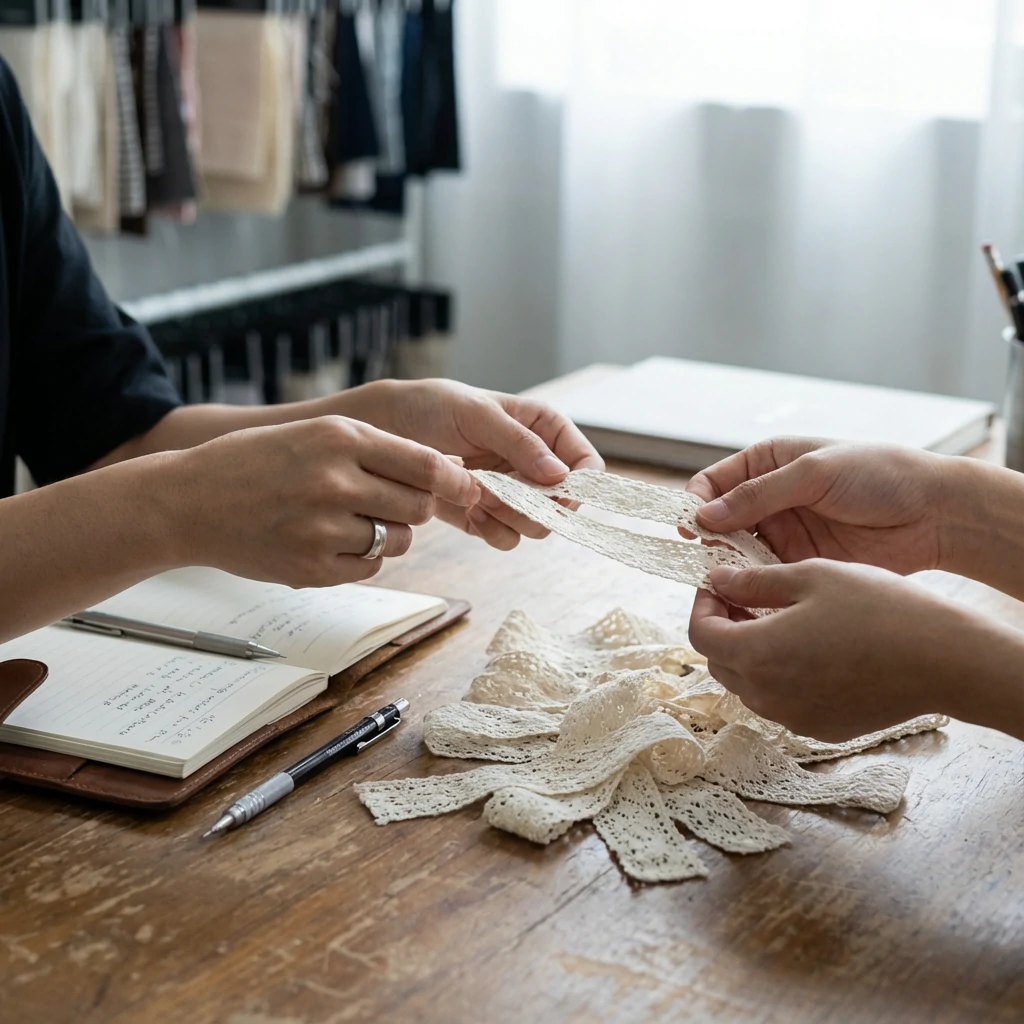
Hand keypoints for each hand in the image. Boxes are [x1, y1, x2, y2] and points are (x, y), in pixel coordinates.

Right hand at [164, 416, 479, 587]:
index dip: (456, 480)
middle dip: (417, 508)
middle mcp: (336, 482)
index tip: (468, 487)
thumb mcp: (315, 435)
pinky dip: (363, 559)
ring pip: (399, 541)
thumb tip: (443, 473)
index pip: (426, 464)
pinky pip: (371, 568)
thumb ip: (375, 449)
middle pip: (418, 506)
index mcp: (340, 439)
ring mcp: (324, 529)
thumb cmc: (255, 463)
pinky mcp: (314, 569)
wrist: (189, 502)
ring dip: (390, 534)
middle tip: (392, 503)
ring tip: (351, 521)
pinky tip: (330, 542)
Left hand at [358, 379, 603, 548]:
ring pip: (536, 526)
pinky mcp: (486, 516)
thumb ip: (519, 442)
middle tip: (501, 494)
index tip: (554, 493)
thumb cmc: (431, 407)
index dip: (578, 484)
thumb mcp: (476, 413)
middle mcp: (534, 463)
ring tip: (479, 498)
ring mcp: (511, 492)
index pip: (585, 464)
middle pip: (563, 504)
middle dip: (535, 505)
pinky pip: (506, 538)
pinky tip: (468, 511)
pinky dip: (491, 531)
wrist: (384, 430)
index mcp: (543, 429)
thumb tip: (559, 474)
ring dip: (511, 519)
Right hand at [685, 438, 946, 574]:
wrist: (932, 514)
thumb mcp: (814, 473)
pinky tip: (749, 595)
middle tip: (706, 560)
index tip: (692, 527)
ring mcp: (781, 533)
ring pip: (735, 553)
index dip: (697, 503)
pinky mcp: (797, 564)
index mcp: (766, 463)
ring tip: (726, 582)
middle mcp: (767, 499)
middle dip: (708, 540)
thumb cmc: (878, 475)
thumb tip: (705, 515)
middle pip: (718, 522)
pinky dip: (750, 586)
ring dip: (726, 566)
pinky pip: (762, 577)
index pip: (713, 482)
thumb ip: (759, 494)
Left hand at [688, 560, 969, 741]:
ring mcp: (793, 717)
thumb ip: (753, 581)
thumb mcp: (811, 577)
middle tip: (745, 597)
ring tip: (779, 619)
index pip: (700, 634)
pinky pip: (780, 701)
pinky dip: (779, 675)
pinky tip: (809, 648)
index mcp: (757, 654)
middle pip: (719, 662)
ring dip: (750, 652)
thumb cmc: (879, 610)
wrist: (945, 660)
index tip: (719, 584)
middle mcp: (767, 696)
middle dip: (723, 628)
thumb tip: (716, 581)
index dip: (702, 605)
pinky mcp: (820, 728)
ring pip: (748, 685)